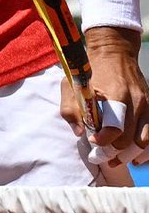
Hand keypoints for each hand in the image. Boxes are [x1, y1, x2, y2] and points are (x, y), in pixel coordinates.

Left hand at [60, 27, 148, 167]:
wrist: (114, 52)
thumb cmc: (91, 70)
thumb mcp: (72, 84)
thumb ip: (71, 109)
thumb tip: (80, 133)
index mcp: (116, 95)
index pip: (115, 128)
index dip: (103, 141)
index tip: (93, 142)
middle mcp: (136, 101)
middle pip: (129, 140)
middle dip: (113, 151)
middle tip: (101, 155)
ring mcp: (147, 105)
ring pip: (144, 141)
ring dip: (129, 154)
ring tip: (115, 160)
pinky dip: (144, 149)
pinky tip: (134, 157)